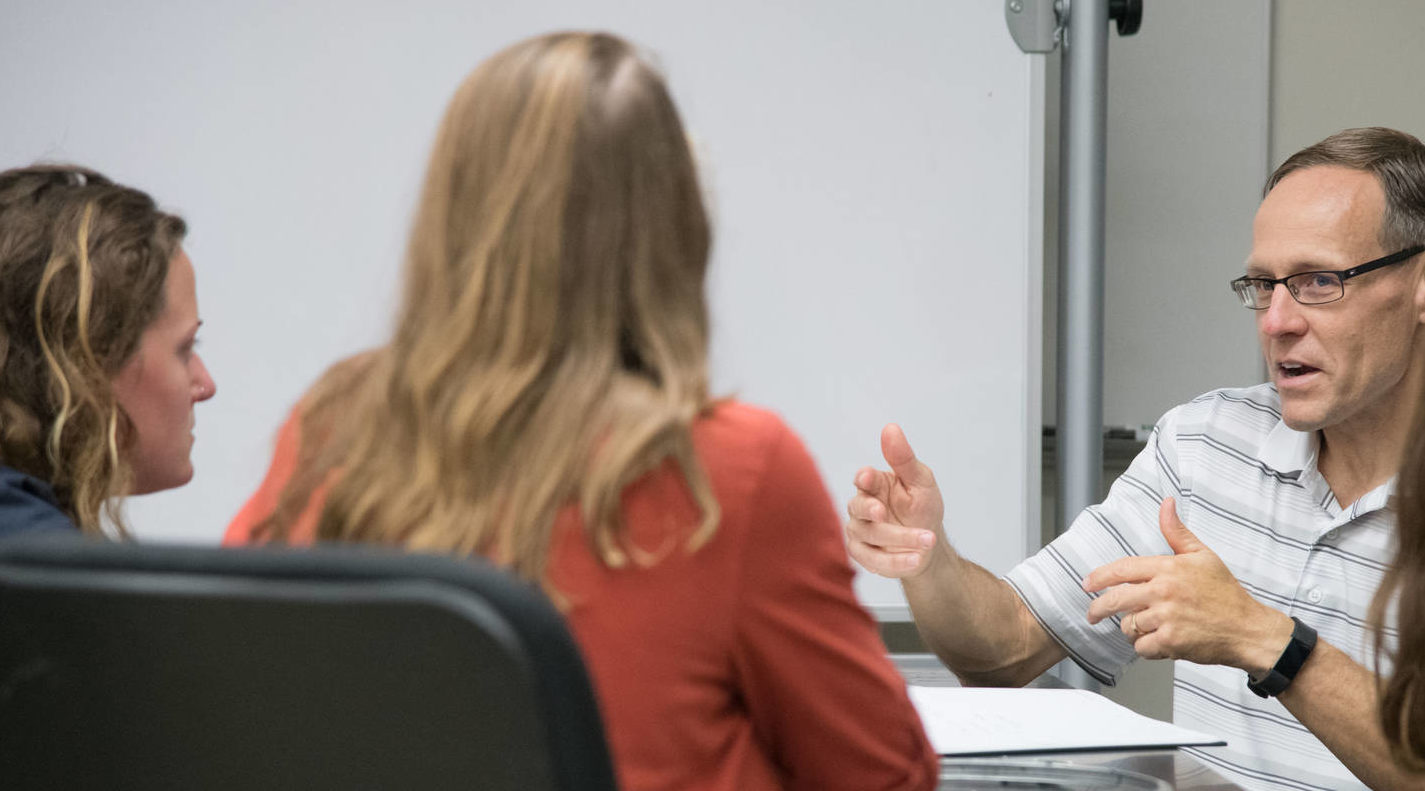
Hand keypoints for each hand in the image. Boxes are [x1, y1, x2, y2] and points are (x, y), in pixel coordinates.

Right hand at [844, 424, 944, 578]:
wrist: (929, 545)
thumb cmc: (922, 508)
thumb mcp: (920, 481)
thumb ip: (904, 458)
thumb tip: (890, 428)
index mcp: (874, 485)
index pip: (862, 479)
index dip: (864, 479)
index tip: (868, 478)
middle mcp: (861, 508)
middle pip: (858, 508)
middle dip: (870, 511)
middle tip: (883, 512)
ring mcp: (860, 533)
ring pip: (868, 536)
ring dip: (899, 539)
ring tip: (927, 540)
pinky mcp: (864, 556)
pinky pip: (873, 561)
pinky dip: (895, 562)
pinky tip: (916, 559)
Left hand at [1082, 498, 1292, 671]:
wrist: (1248, 629)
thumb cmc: (1225, 593)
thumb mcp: (1203, 555)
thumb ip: (1177, 532)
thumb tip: (1166, 503)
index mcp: (1168, 568)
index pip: (1121, 569)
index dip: (1099, 577)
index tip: (1086, 584)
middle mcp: (1163, 591)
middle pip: (1115, 600)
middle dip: (1098, 609)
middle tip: (1093, 615)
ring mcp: (1166, 618)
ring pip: (1128, 626)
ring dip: (1132, 630)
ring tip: (1146, 628)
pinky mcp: (1171, 642)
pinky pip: (1142, 647)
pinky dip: (1146, 648)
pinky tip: (1158, 643)